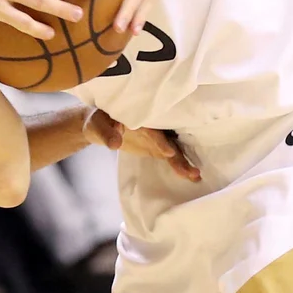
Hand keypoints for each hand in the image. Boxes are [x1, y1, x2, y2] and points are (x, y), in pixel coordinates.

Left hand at [83, 108, 201, 181]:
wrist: (99, 125)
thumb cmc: (97, 120)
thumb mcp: (97, 124)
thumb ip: (106, 133)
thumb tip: (115, 142)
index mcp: (139, 115)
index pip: (151, 128)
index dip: (159, 140)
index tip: (168, 151)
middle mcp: (152, 124)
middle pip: (168, 139)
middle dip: (180, 154)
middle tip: (193, 170)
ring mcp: (156, 136)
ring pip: (173, 148)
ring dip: (183, 162)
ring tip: (195, 176)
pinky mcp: (156, 146)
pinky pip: (170, 155)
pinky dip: (179, 165)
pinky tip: (192, 176)